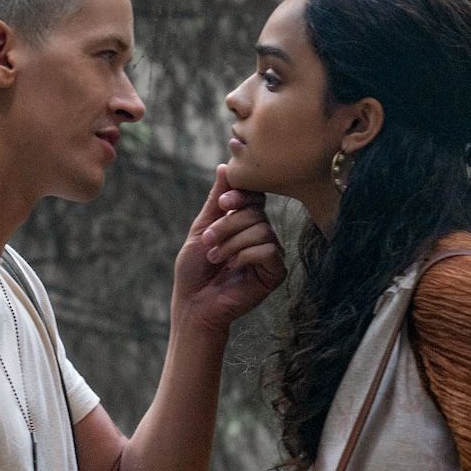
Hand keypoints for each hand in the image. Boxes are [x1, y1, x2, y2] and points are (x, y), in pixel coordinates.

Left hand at [172, 164, 286, 332]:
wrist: (194, 304)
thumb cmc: (195, 269)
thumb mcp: (202, 228)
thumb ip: (217, 200)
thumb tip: (225, 166)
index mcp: (245, 223)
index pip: (255, 197)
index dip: (242, 195)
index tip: (224, 204)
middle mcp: (261, 235)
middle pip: (257, 212)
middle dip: (228, 225)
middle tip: (209, 242)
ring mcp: (270, 253)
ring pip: (262, 229)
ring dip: (232, 242)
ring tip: (216, 258)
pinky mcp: (275, 272)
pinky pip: (269, 249)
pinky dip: (245, 255)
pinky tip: (233, 267)